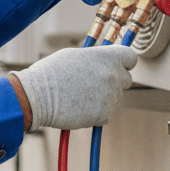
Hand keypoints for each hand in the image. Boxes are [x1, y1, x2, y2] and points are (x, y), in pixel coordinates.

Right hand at [11, 45, 136, 130]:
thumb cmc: (52, 72)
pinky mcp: (105, 115)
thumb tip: (103, 61)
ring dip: (104, 96)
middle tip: (94, 83)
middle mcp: (112, 76)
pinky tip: (79, 106)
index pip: (130, 57)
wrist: (39, 96)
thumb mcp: (75, 55)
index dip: (124, 61)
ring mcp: (111, 96)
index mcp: (106, 57)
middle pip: (126, 79)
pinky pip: (106, 112)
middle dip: (114, 81)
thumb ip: (95, 58)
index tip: (117, 65)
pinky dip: (96, 111)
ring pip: (115, 97)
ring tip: (80, 94)